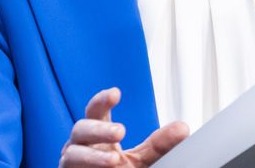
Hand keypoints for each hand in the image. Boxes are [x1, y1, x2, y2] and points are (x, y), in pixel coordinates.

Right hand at [59, 87, 189, 166]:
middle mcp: (81, 144)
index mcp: (98, 133)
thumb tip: (182, 128)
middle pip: (81, 128)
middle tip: (121, 132)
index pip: (96, 110)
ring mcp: (72, 162)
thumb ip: (159, 145)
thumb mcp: (142, 159)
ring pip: (73, 153)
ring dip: (93, 156)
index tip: (115, 93)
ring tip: (114, 160)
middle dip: (99, 129)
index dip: (102, 100)